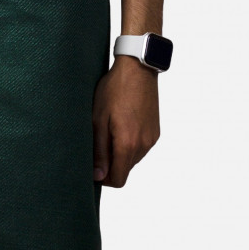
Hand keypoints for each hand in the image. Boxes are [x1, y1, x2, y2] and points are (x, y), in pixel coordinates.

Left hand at [92, 56, 160, 186]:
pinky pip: (141, 148)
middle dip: (110, 165)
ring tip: (109, 130)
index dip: (103, 179)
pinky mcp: (155, 132)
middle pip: (125, 170)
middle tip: (97, 144)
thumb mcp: (98, 119)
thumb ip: (99, 151)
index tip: (93, 167)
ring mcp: (151, 139)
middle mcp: (143, 145)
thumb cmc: (114, 90)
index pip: (118, 179)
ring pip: (133, 159)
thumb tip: (98, 176)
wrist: (137, 69)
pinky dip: (130, 144)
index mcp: (127, 144)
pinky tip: (121, 125)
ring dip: (120, 153)